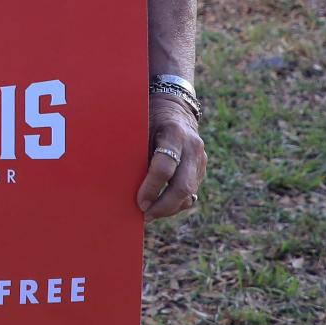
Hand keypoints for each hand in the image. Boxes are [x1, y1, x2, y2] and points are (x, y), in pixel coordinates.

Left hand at [137, 96, 206, 220]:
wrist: (176, 109)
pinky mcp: (202, 169)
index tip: (139, 202)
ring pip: (189, 194)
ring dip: (169, 209)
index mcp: (175, 134)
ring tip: (150, 214)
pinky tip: (161, 207)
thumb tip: (122, 184)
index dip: (151, 188)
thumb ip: (137, 152)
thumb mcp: (141, 128)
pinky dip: (176, 204)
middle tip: (145, 215)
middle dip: (163, 206)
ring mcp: (201, 159)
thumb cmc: (149, 119)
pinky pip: (191, 193)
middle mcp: (193, 147)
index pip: (164, 168)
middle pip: (182, 186)